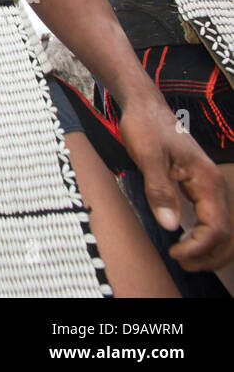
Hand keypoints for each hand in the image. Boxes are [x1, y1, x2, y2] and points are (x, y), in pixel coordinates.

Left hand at [117, 97, 233, 271]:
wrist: (145, 107)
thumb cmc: (146, 127)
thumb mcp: (148, 157)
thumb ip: (159, 190)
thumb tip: (169, 225)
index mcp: (206, 180)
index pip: (215, 226)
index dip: (198, 247)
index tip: (175, 253)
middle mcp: (213, 185)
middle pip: (225, 233)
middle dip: (208, 254)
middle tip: (182, 264)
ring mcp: (207, 186)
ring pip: (221, 227)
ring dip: (208, 249)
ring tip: (185, 259)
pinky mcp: (197, 186)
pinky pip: (210, 217)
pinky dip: (204, 236)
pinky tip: (187, 242)